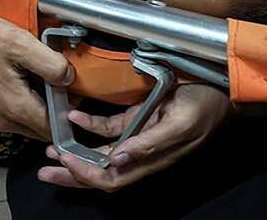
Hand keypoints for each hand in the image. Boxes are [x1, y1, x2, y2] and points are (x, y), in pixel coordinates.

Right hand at [0, 11, 73, 139]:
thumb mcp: (20, 42)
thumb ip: (51, 64)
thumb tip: (69, 78)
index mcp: (14, 106)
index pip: (54, 127)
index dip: (68, 110)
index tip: (70, 92)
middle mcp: (1, 120)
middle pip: (41, 129)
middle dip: (53, 110)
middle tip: (55, 83)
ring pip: (27, 124)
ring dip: (37, 108)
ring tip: (35, 78)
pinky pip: (12, 118)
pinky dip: (21, 105)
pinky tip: (18, 81)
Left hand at [36, 84, 231, 190]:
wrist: (221, 88)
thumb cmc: (205, 105)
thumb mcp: (180, 124)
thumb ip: (150, 143)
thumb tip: (118, 159)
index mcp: (152, 160)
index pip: (113, 179)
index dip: (86, 175)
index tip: (64, 162)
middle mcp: (141, 153)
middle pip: (101, 173)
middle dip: (72, 174)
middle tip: (45, 171)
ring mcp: (138, 136)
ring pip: (100, 153)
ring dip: (75, 153)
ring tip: (51, 151)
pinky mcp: (137, 118)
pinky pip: (108, 128)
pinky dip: (89, 126)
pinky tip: (75, 118)